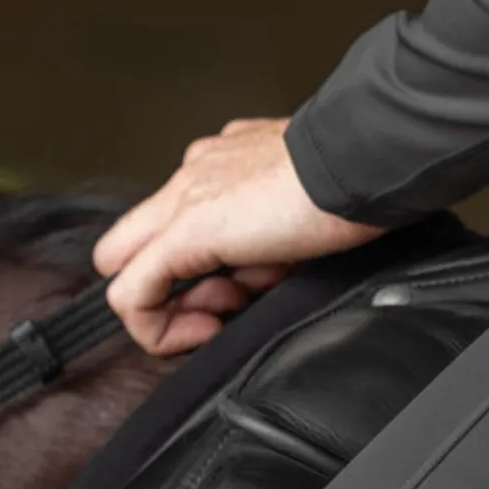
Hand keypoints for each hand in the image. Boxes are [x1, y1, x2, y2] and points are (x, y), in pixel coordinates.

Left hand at [92, 119, 383, 354]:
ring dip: (177, 307)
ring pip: (126, 265)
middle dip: (169, 289)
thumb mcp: (306, 213)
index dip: (197, 266)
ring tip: (235, 306)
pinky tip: (204, 331)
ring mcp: (183, 197)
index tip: (240, 291)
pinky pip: (133, 291)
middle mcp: (194, 174)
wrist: (362, 156)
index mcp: (225, 165)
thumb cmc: (355, 178)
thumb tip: (273, 273)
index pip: (179, 219)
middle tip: (222, 308)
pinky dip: (156, 326)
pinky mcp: (184, 230)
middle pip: (134, 242)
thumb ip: (278, 234)